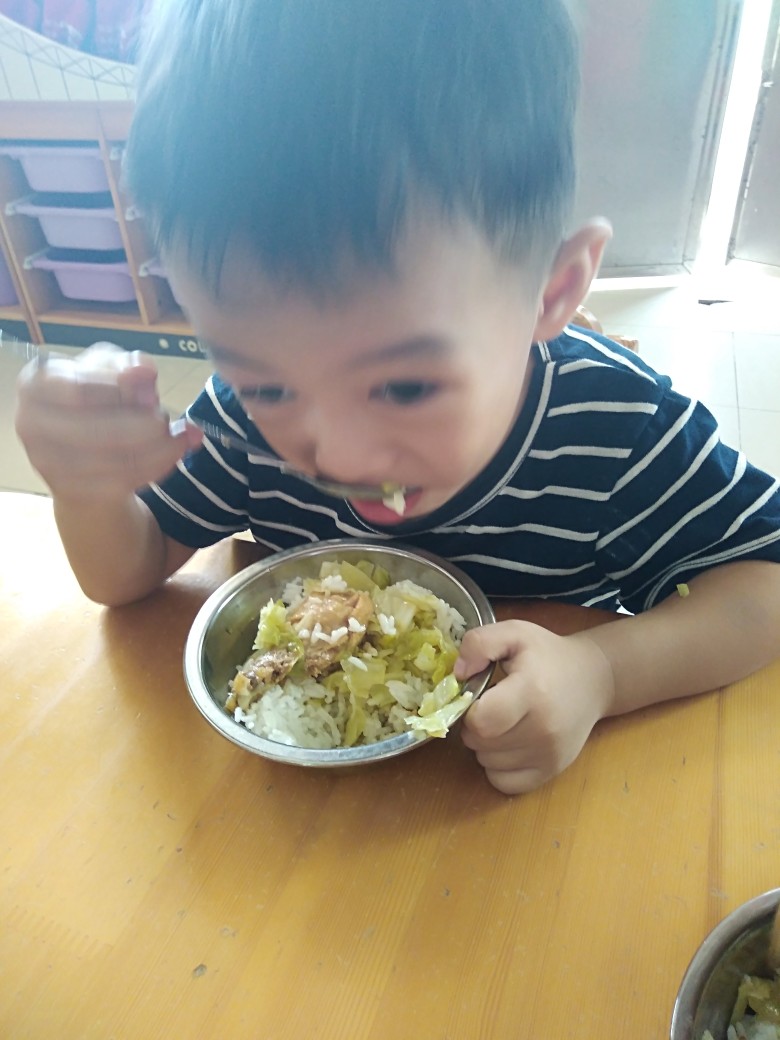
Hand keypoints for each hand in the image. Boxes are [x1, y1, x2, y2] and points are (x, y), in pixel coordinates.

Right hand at [15, 342, 201, 501]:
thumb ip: (129, 365)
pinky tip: (169, 456)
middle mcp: (29, 423)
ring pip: (113, 462)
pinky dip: (154, 469)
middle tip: (166, 419)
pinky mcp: (68, 491)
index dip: (122, 393)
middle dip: (145, 425)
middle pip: (97, 430)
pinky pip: (119, 484)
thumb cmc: (98, 397)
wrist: (83, 448)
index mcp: (36, 383)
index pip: (80, 390)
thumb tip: (144, 371)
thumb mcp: (113, 370)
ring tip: (176, 436)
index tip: (153, 395)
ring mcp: (45, 462)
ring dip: (157, 449)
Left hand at [455, 621, 614, 794]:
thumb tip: (457, 675)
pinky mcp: (551, 771)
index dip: (470, 710)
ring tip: (502, 722)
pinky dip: (496, 767)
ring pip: (487, 763)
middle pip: (480, 743)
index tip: (479, 696)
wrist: (593, 679)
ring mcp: (549, 755)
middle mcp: (543, 729)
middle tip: (490, 707)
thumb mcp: (514, 633)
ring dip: (484, 745)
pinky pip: (503, 783)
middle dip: (475, 726)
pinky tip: (507, 744)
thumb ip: (479, 643)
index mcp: (532, 692)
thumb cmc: (547, 655)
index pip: (481, 721)